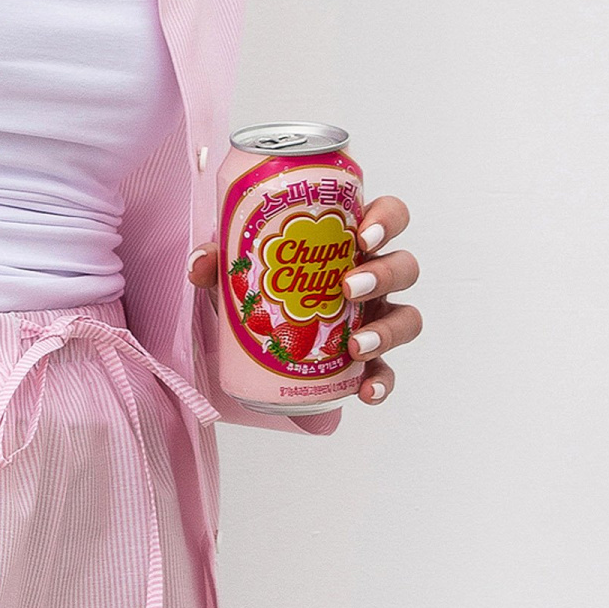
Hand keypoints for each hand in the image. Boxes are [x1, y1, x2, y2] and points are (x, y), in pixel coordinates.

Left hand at [187, 189, 421, 409]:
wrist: (250, 344)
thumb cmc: (259, 288)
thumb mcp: (236, 272)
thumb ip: (218, 262)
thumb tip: (200, 263)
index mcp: (348, 242)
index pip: (388, 217)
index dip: (387, 220)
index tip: (363, 233)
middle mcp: (371, 277)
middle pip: (404, 266)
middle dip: (384, 275)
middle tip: (350, 287)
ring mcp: (376, 318)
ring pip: (407, 317)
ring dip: (388, 330)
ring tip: (355, 345)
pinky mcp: (368, 361)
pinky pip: (389, 371)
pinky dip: (383, 382)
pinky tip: (366, 390)